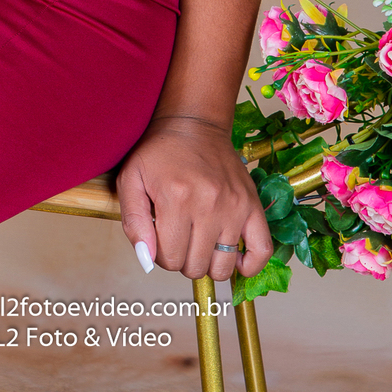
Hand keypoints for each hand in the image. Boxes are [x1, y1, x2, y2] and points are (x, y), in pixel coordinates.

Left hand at [115, 115, 272, 282]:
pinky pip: (261, 250)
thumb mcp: (131, 179)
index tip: (160, 235)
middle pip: (195, 267)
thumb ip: (133, 222)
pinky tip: (234, 257)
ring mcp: (235, 205)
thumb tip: (147, 260)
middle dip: (182, 258)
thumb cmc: (160, 152)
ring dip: (208, 262)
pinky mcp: (252, 204)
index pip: (169, 259)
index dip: (160, 254)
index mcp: (176, 198)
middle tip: (178, 235)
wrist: (194, 124)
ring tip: (200, 242)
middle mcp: (209, 203)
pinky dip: (248, 265)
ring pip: (222, 267)